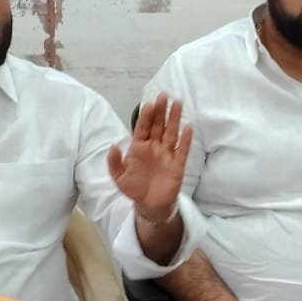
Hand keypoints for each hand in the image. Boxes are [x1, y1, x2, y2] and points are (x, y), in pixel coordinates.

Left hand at [108, 93, 191, 216]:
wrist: (149, 205)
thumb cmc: (134, 188)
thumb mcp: (119, 177)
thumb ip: (114, 162)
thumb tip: (113, 146)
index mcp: (139, 147)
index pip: (143, 127)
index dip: (146, 116)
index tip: (149, 103)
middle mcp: (154, 147)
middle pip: (158, 125)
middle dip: (161, 110)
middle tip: (164, 95)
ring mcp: (166, 154)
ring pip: (171, 132)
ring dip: (174, 118)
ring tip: (177, 103)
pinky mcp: (177, 164)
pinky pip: (182, 150)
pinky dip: (185, 139)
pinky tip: (188, 127)